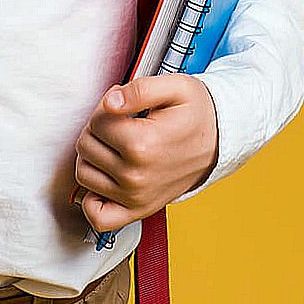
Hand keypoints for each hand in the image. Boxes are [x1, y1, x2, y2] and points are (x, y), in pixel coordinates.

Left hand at [74, 74, 219, 234]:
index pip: (96, 122)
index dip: (105, 107)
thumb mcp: (176, 87)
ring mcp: (135, 198)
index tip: (123, 106)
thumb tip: (110, 102)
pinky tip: (106, 178)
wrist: (218, 142)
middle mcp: (136, 176)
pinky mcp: (137, 211)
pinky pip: (98, 216)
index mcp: (143, 144)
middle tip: (121, 123)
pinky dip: (93, 199)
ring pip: (84, 174)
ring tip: (115, 145)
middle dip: (98, 129)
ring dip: (93, 157)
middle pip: (86, 146)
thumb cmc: (196, 114)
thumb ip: (140, 89)